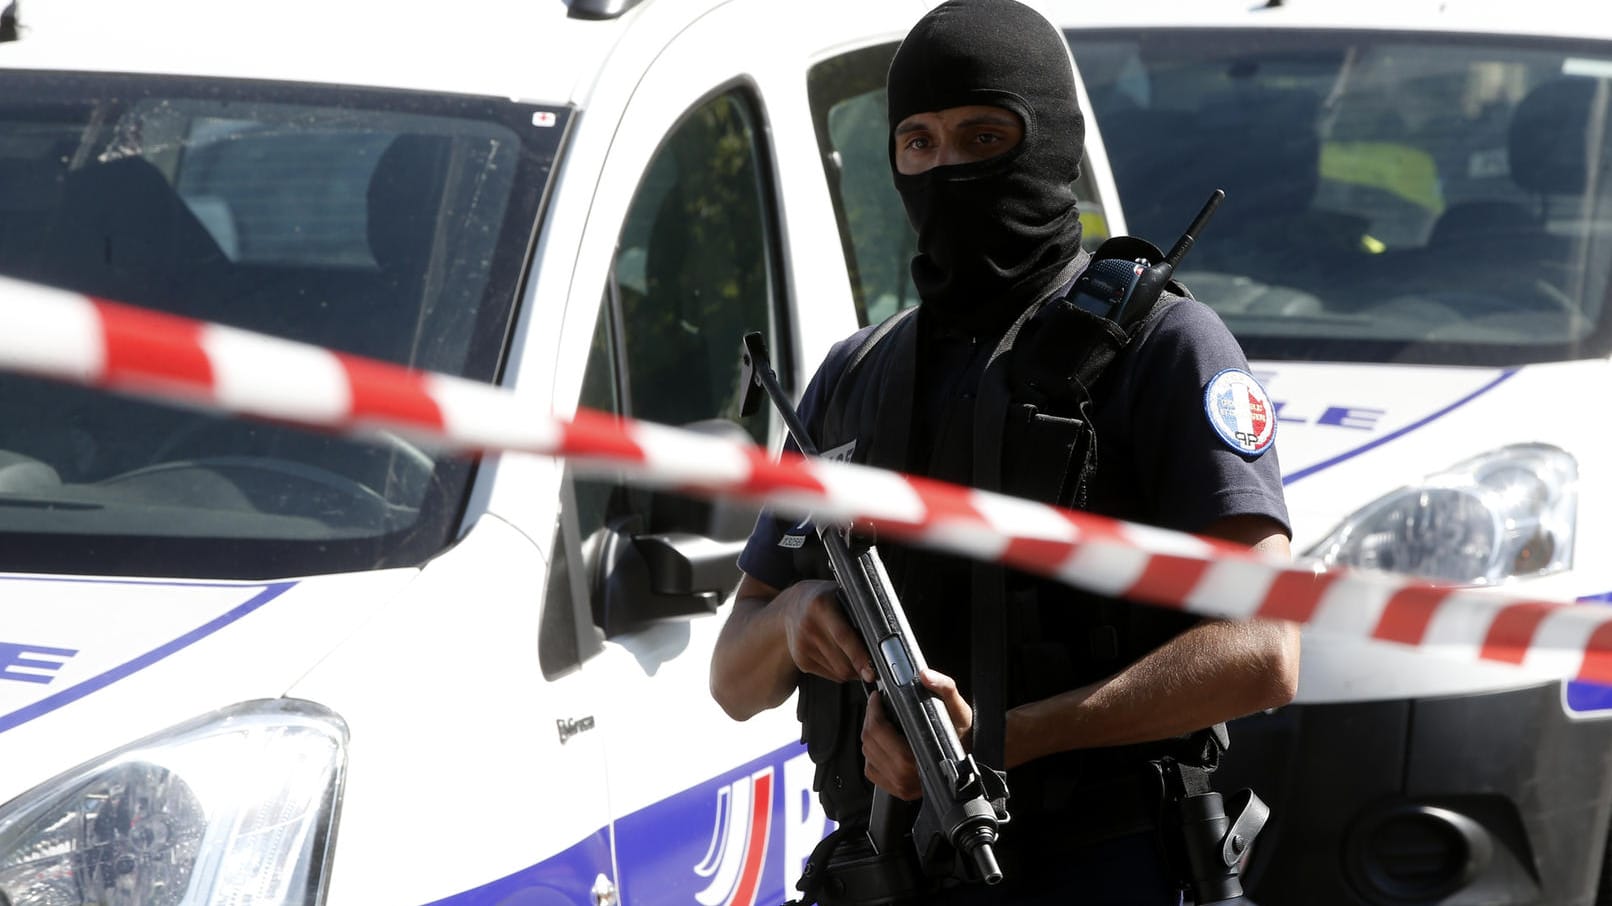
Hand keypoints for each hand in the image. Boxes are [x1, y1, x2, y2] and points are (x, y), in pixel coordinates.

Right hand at [782, 579, 874, 683]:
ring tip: (853, 654)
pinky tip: (838, 654)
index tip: (871, 671)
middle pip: (842, 662)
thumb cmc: (824, 600)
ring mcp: (802, 646)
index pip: (843, 637)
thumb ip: (857, 614)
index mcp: (821, 606)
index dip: (859, 656)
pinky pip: (830, 675)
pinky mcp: (801, 660)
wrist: (791, 606)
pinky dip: (839, 670)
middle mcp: (809, 626)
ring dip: (852, 669)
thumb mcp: (841, 595)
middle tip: (871, 662)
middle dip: (861, 667)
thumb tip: (879, 641)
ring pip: (838, 672)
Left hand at [861, 668, 971, 800]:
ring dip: (870, 734)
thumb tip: (926, 676)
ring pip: (867, 754)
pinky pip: (870, 769)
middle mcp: (907, 776)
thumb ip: (945, 688)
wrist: (967, 764)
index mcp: (920, 758)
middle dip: (870, 719)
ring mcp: (899, 785)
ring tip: (880, 720)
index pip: (879, 732)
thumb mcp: (959, 710)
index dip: (874, 711)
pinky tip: (884, 742)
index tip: (877, 698)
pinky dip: (872, 752)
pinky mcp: (895, 789)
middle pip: (870, 742)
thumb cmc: (962, 739)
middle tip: (876, 705)